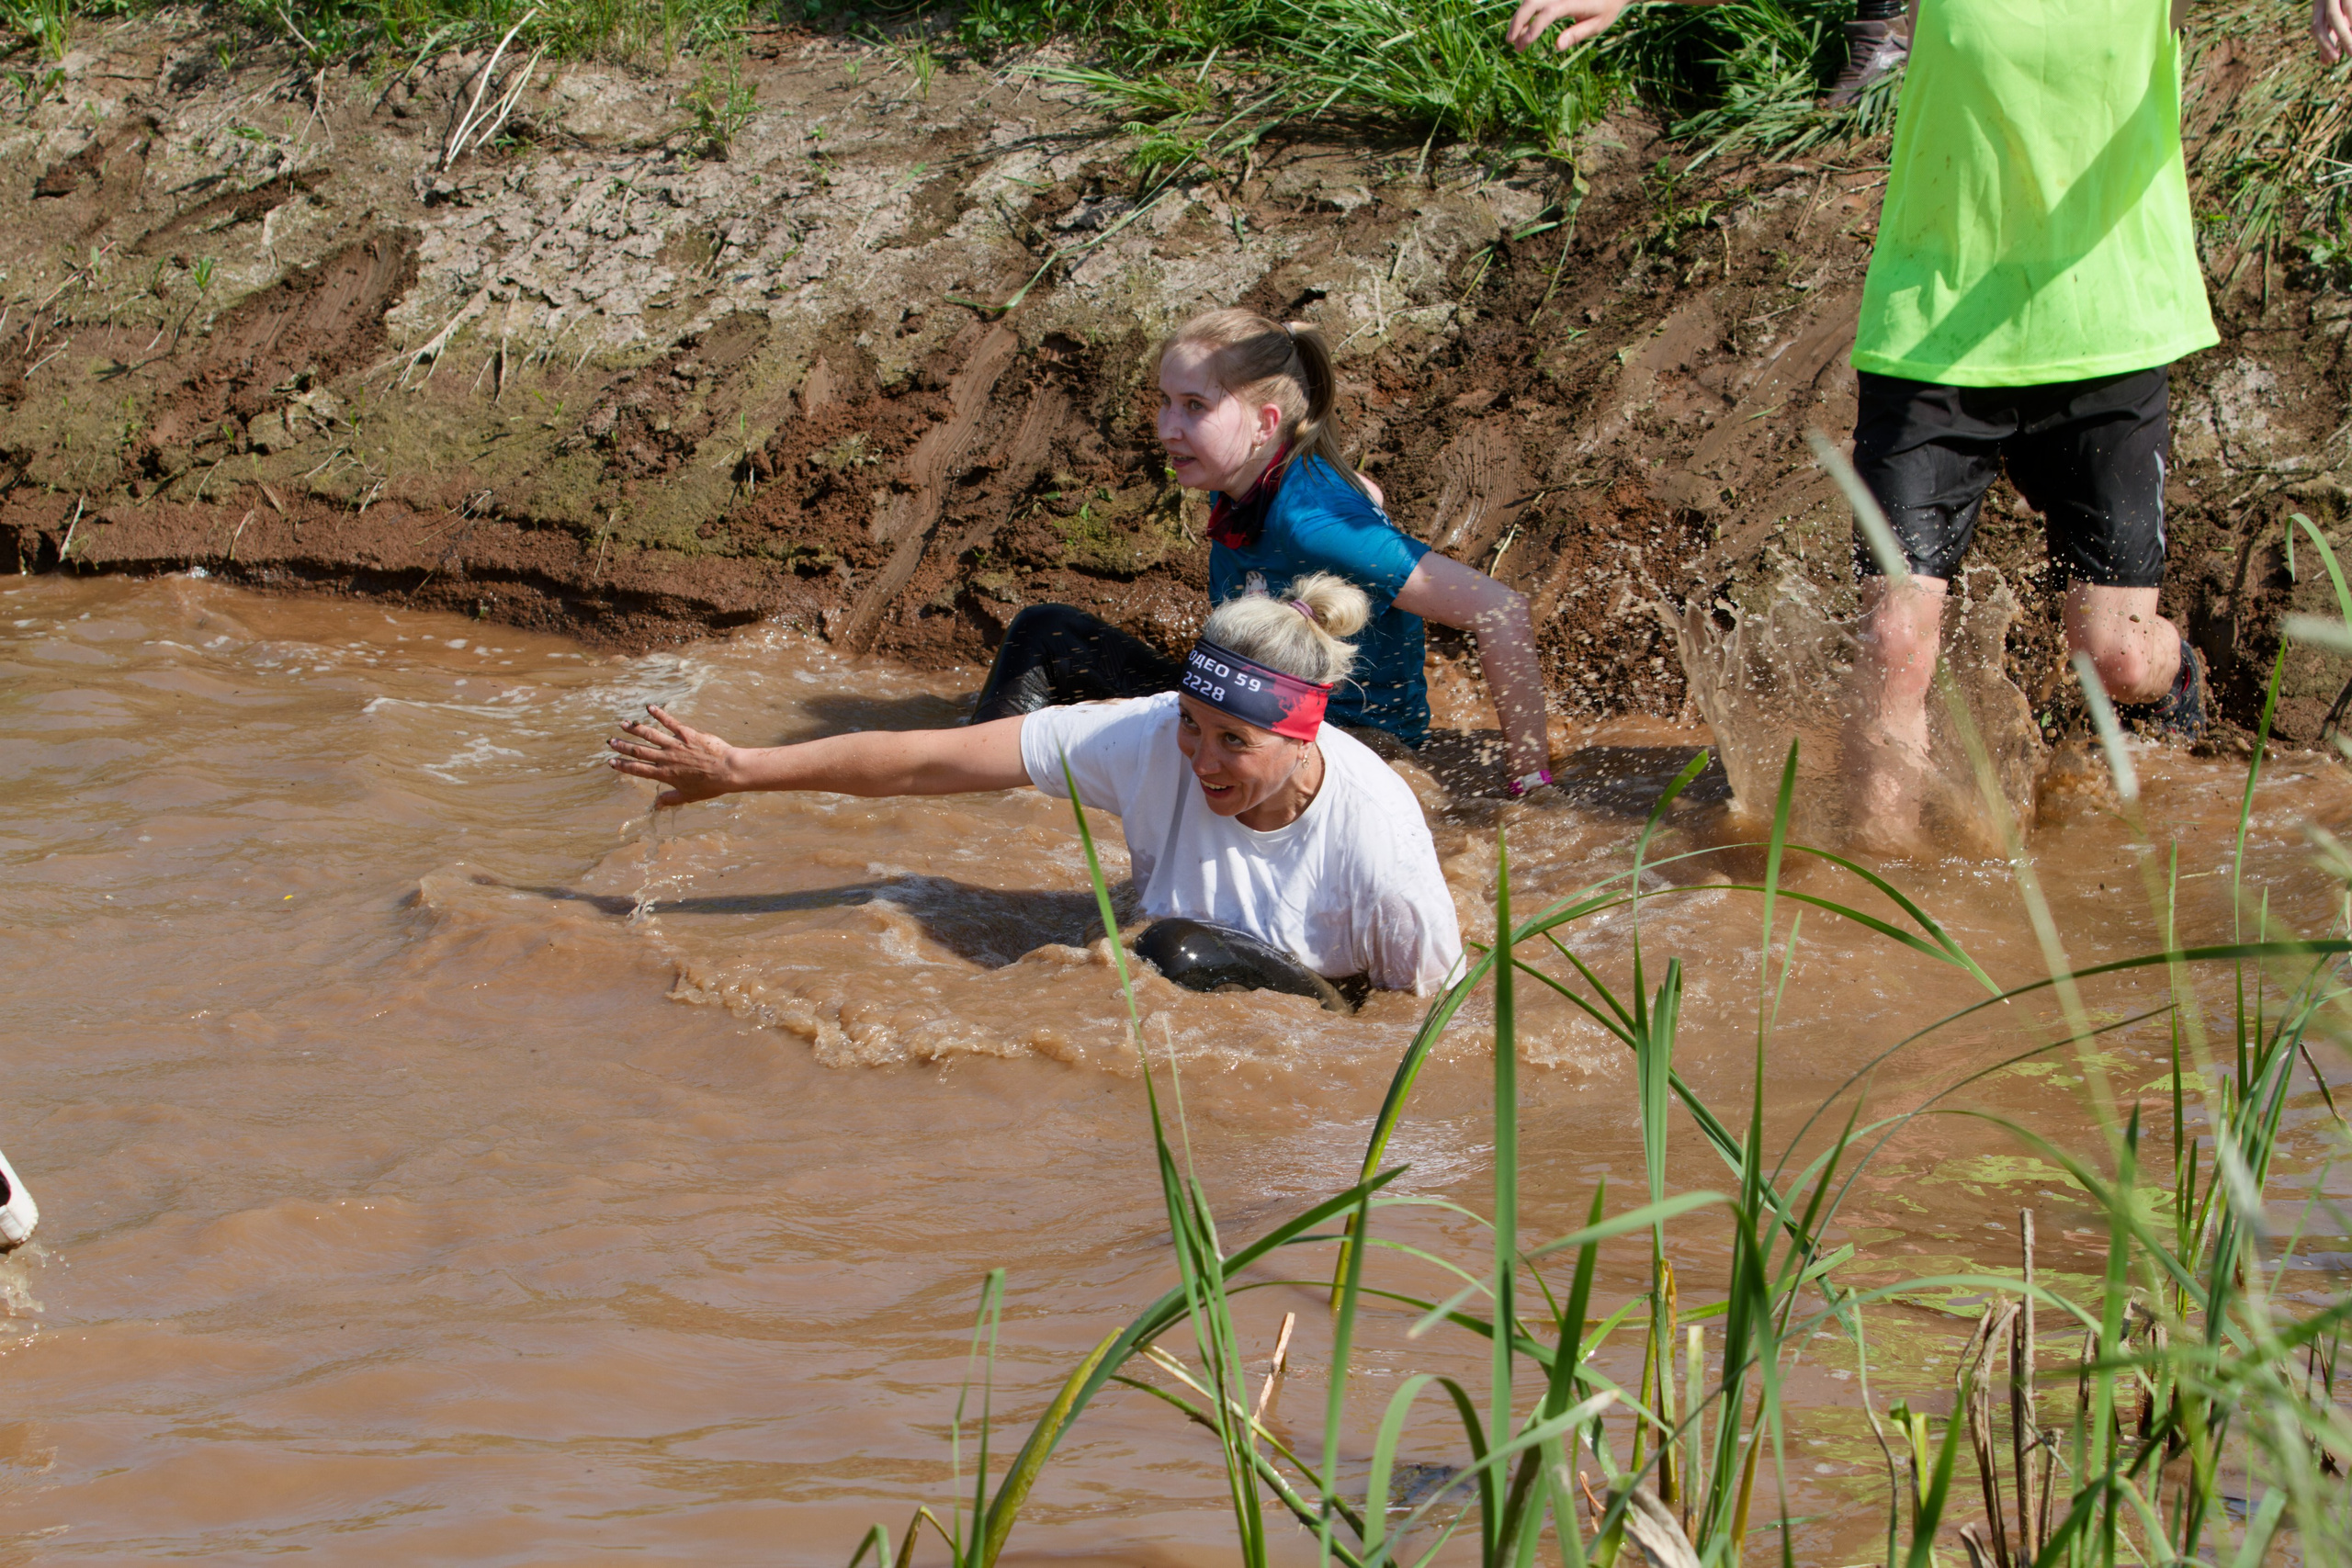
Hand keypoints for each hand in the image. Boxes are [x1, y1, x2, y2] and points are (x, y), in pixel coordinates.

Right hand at [607, 704, 740, 806]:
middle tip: (610, 741)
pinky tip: (649, 707)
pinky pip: (670, 721)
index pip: (638, 769)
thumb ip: (670, 799)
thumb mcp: (688, 797)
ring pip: (650, 735)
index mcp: (665, 774)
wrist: (728, 770)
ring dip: (635, 729)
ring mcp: (676, 744)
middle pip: (639, 751)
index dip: (623, 766)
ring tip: (623, 724)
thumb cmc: (710, 786)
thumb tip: (656, 805)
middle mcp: (666, 758)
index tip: (611, 762)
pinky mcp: (687, 733)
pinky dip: (659, 714)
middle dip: (623, 746)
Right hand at [1505, 0, 1631, 51]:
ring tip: (1515, 39)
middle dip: (1517, 22)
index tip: (1524, 44)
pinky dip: (1526, 13)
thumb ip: (1577, 34)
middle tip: (1511, 42)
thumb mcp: (1598, 24)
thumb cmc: (1607, 8)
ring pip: (1529, 1)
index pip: (1547, 13)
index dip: (1533, 29)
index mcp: (1572, 2)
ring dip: (1519, 18)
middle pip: (1531, 3)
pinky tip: (1524, 28)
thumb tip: (1557, 47)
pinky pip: (1535, 0)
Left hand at [2316, 0, 2351, 61]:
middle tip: (2351, 54)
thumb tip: (2325, 62)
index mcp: (2319, 6)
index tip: (2333, 60)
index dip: (2324, 44)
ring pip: (2348, 10)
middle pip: (2332, 17)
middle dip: (2342, 36)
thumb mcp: (2332, 17)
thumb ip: (2329, 37)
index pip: (2317, 27)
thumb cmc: (2339, 2)